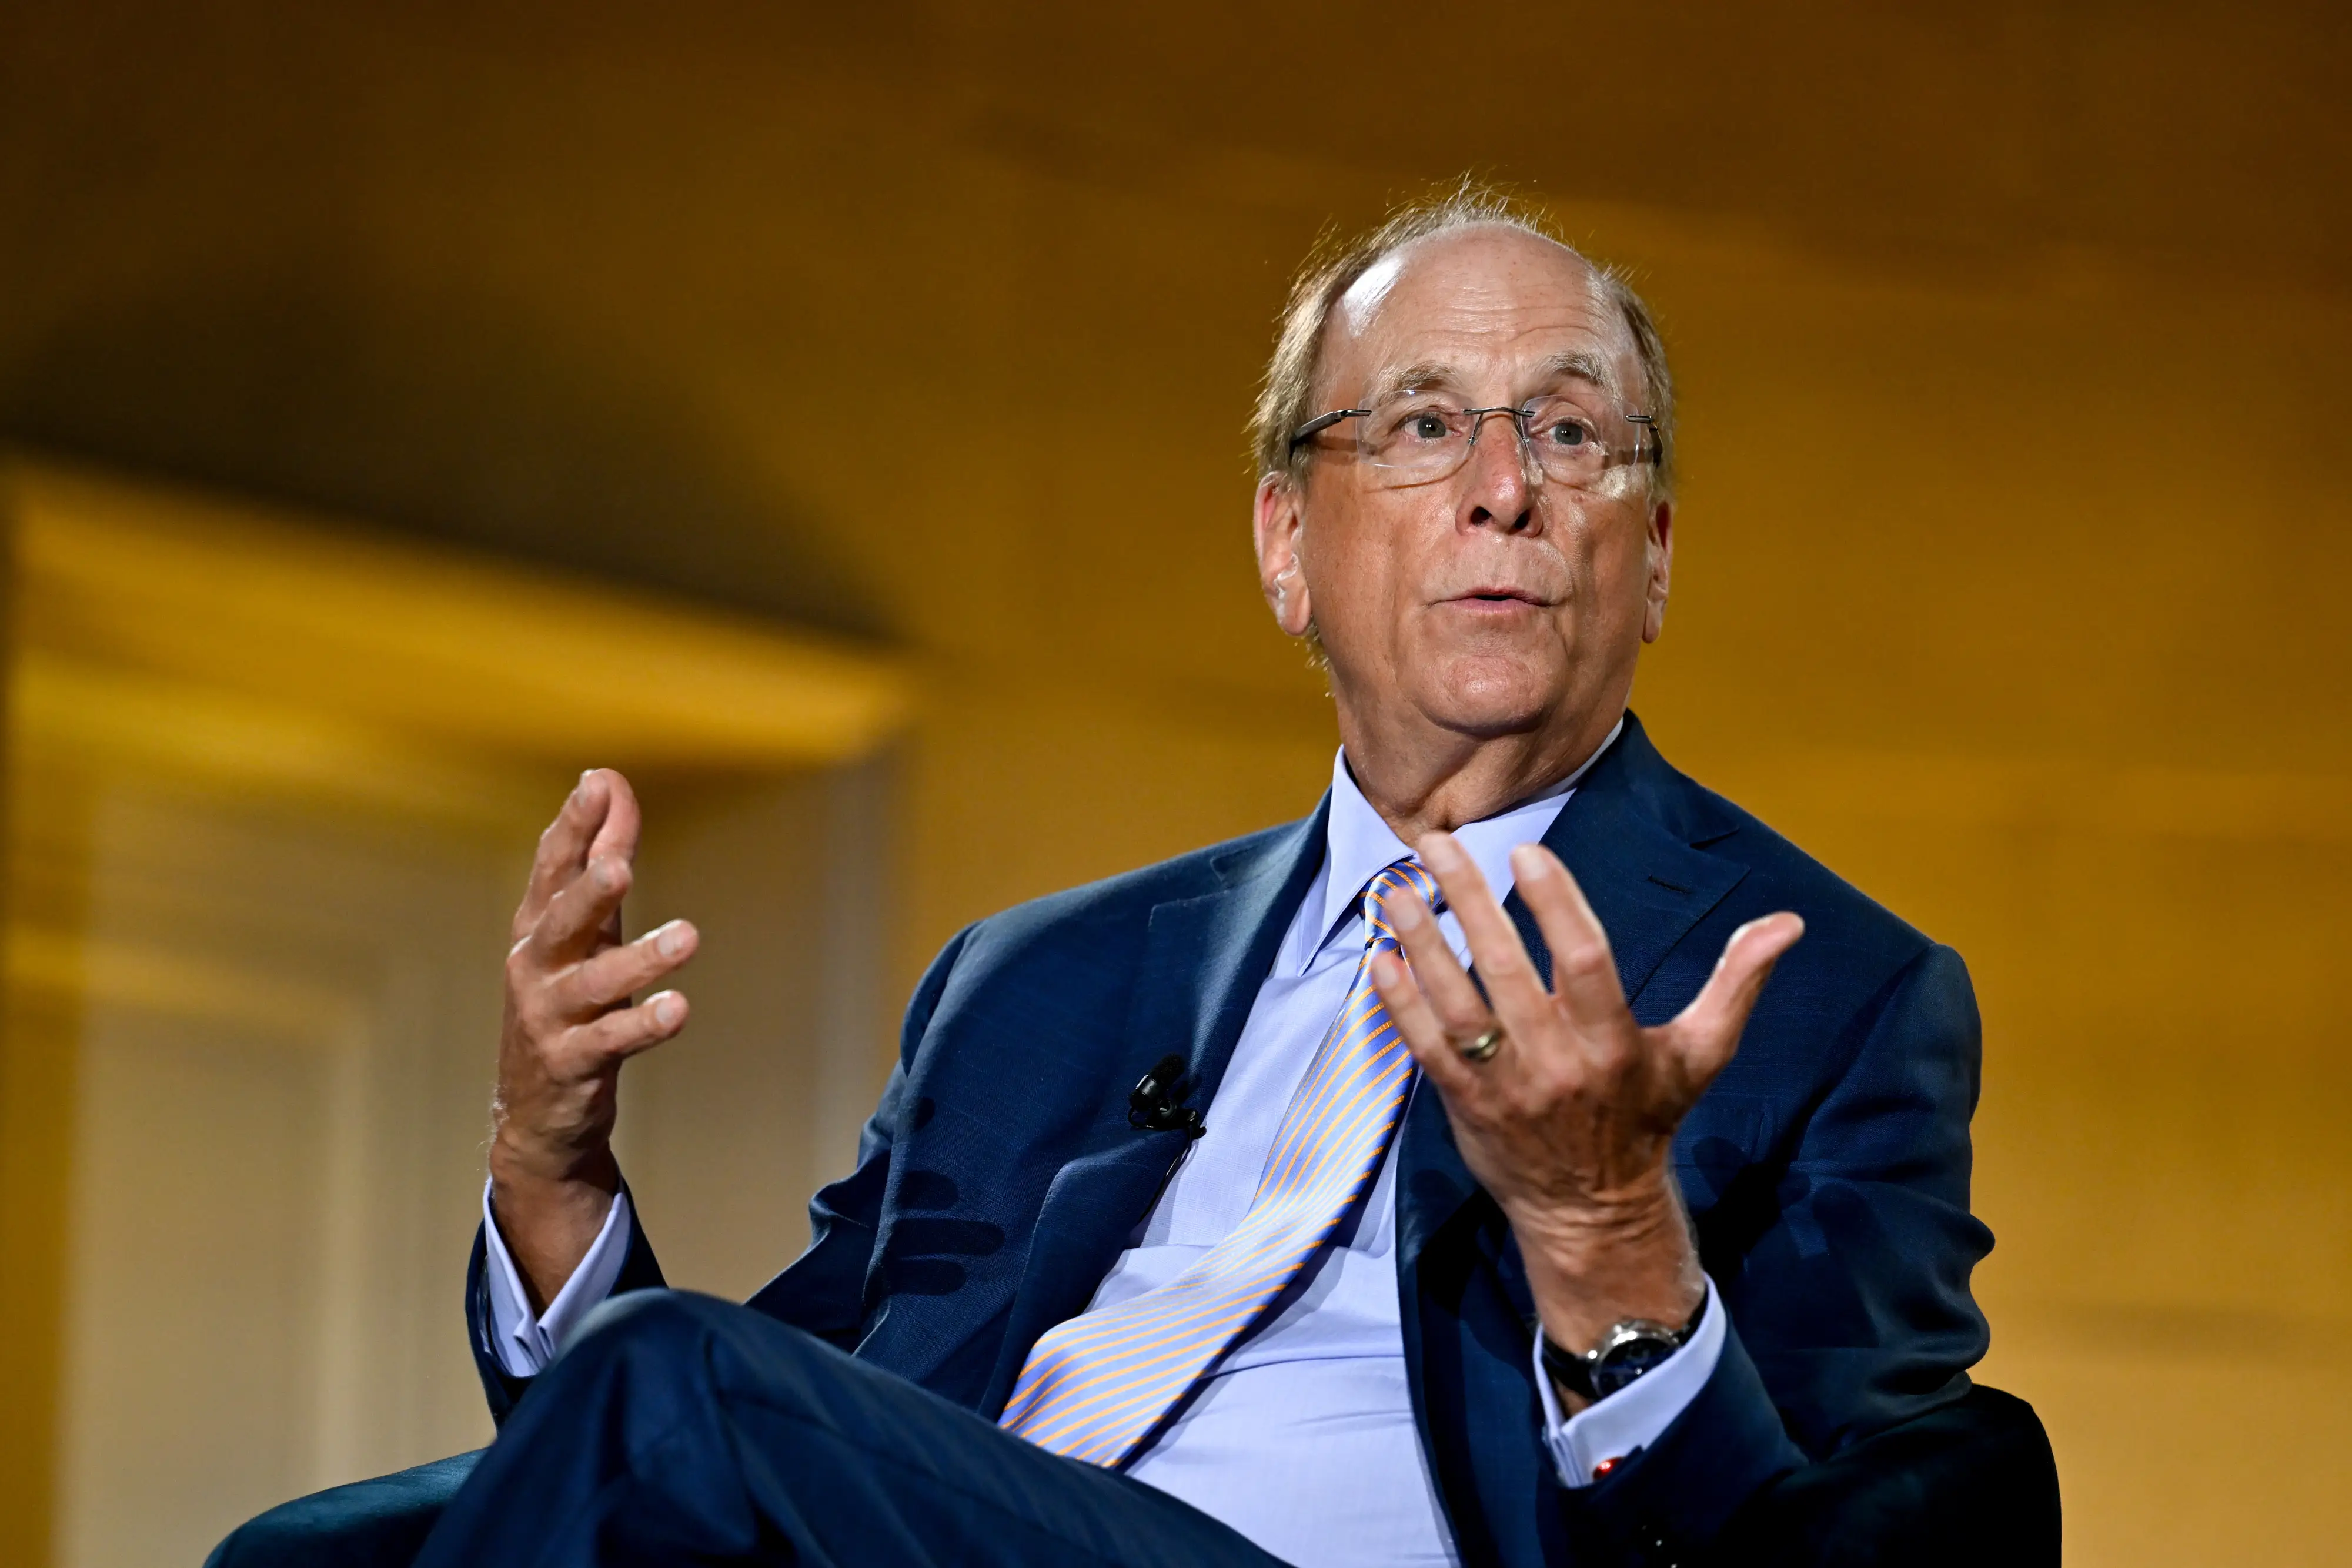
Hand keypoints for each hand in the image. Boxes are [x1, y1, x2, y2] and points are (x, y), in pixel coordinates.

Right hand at [489, 769, 697, 1309]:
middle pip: (562, 920)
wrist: (536, 1109)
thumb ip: (602, 856)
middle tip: (621, 865)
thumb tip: (611, 782)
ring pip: (594, 983)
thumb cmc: (567, 998)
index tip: (599, 783)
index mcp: (538, 926)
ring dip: (640, 959)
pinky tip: (678, 1008)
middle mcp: (537, 966)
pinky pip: (611, 1040)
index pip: (553, 868)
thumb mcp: (586, 928)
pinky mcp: (572, 1063)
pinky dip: (644, 1024)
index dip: (574, 827)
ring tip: (686, 936)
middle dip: (590, 891)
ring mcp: (550, 1017)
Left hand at [1369, 832, 1801, 1376]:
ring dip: (1422, 943)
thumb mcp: (1701, 1055)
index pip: (1586, 962)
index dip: (1557, 906)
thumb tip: (1787, 923)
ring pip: (1456, 1005)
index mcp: (1616, 1043)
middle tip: (1441, 842)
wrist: (1594, 1214)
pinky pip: (1426, 1048)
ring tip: (1395, 887)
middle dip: (1471, 901)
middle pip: (1508, 971)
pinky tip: (1381, 956)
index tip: (1527, 854)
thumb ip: (1737, 983)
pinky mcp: (1465, 1107)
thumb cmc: (1646, 1119)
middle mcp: (1558, 1063)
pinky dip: (1401, 1002)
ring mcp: (1506, 1086)